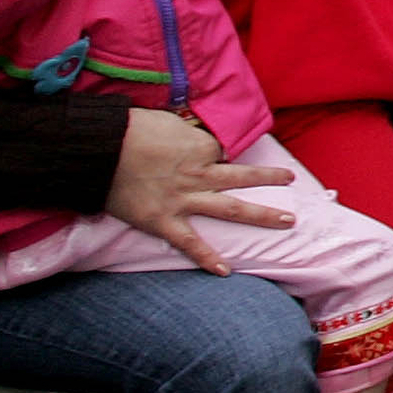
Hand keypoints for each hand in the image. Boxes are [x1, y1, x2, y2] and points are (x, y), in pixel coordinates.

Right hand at [104, 107, 293, 275]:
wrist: (100, 149)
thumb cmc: (130, 129)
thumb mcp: (167, 121)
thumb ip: (186, 130)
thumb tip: (192, 131)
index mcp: (202, 147)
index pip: (221, 151)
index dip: (217, 153)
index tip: (210, 154)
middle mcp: (201, 174)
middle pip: (244, 176)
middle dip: (270, 177)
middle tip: (292, 179)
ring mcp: (185, 199)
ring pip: (233, 208)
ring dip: (262, 215)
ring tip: (289, 221)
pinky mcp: (164, 221)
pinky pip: (190, 243)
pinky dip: (207, 258)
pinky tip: (225, 271)